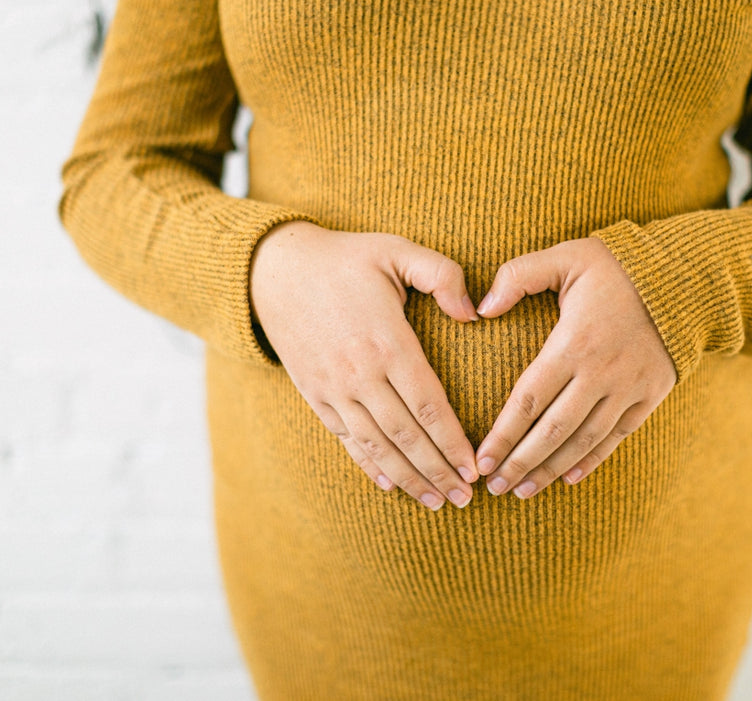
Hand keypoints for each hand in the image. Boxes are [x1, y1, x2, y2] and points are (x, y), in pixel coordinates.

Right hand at [250, 221, 479, 509]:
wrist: (276, 269)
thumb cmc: (345, 258)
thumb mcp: (396, 250)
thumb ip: (442, 275)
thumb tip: (474, 314)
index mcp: (388, 342)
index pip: (429, 405)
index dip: (454, 442)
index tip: (475, 466)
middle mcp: (361, 373)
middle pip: (407, 436)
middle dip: (439, 471)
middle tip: (467, 498)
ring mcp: (334, 388)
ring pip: (378, 445)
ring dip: (409, 478)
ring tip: (437, 502)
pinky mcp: (315, 394)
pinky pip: (347, 438)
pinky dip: (369, 465)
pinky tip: (391, 484)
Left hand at [474, 237, 676, 498]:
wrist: (685, 276)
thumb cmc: (616, 266)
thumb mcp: (565, 256)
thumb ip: (518, 276)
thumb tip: (480, 309)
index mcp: (574, 342)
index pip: (529, 398)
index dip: (503, 434)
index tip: (481, 460)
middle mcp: (601, 371)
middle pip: (553, 429)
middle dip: (521, 462)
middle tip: (496, 488)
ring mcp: (628, 387)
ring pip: (584, 439)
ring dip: (551, 468)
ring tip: (524, 490)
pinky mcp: (650, 394)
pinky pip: (617, 435)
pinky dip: (592, 459)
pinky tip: (568, 477)